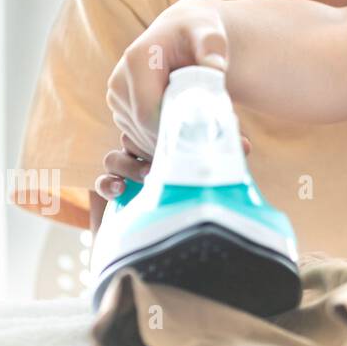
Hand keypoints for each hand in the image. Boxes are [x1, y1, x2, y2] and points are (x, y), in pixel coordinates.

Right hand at [94, 129, 251, 200]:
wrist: (183, 222)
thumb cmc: (203, 180)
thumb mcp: (214, 162)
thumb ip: (223, 152)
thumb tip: (244, 147)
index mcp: (164, 137)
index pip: (151, 123)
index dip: (158, 128)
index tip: (172, 136)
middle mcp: (144, 150)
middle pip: (131, 138)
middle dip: (144, 148)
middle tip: (162, 159)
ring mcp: (127, 168)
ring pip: (114, 157)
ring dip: (127, 165)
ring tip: (147, 175)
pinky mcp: (114, 189)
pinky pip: (102, 181)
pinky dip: (107, 183)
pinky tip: (118, 190)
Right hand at [106, 0, 229, 156]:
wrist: (181, 33)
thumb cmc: (197, 32)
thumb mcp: (209, 32)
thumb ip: (212, 47)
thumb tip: (215, 67)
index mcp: (137, 61)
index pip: (148, 111)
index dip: (173, 130)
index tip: (205, 138)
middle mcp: (119, 82)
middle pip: (143, 128)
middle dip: (177, 141)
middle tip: (215, 147)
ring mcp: (117, 99)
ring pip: (141, 137)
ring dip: (173, 146)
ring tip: (211, 142)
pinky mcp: (123, 111)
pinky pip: (141, 138)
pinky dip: (166, 144)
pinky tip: (193, 141)